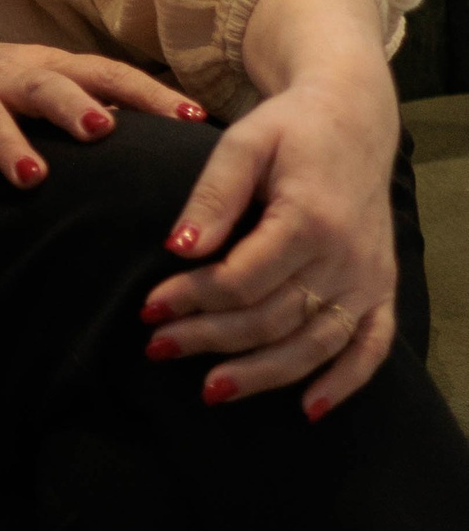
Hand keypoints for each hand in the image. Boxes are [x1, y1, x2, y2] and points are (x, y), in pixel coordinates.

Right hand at [0, 30, 206, 211]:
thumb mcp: (40, 81)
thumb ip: (93, 102)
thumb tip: (174, 141)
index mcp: (46, 67)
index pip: (106, 73)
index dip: (148, 94)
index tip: (193, 119)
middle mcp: (9, 79)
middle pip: (46, 85)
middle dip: (74, 106)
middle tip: (105, 130)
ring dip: (11, 147)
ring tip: (32, 178)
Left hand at [139, 57, 400, 418]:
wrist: (353, 120)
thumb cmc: (289, 129)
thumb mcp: (244, 142)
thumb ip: (212, 194)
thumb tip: (178, 248)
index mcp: (309, 218)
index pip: (242, 280)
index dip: (191, 299)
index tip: (148, 308)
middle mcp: (345, 256)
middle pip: (271, 318)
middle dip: (210, 339)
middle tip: (158, 349)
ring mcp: (368, 278)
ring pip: (313, 344)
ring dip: (261, 375)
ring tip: (209, 390)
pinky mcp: (382, 288)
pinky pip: (371, 347)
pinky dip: (344, 382)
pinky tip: (308, 409)